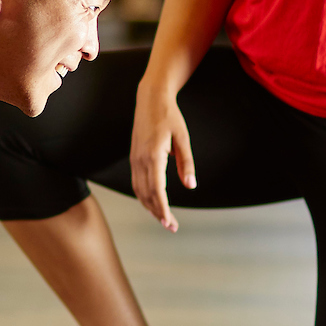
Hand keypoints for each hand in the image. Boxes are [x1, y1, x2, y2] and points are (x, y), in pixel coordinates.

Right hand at [130, 86, 192, 231]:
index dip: (164, 210)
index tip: (171, 223)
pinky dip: (143, 196)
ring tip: (162, 218)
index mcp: (154, 156)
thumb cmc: (169, 117)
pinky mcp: (134, 157)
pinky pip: (136, 182)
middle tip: (171, 227)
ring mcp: (135, 159)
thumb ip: (186, 163)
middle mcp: (140, 160)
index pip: (157, 191)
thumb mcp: (183, 138)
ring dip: (149, 207)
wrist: (150, 99)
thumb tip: (190, 186)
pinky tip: (152, 202)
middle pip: (147, 195)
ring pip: (139, 190)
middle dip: (158, 213)